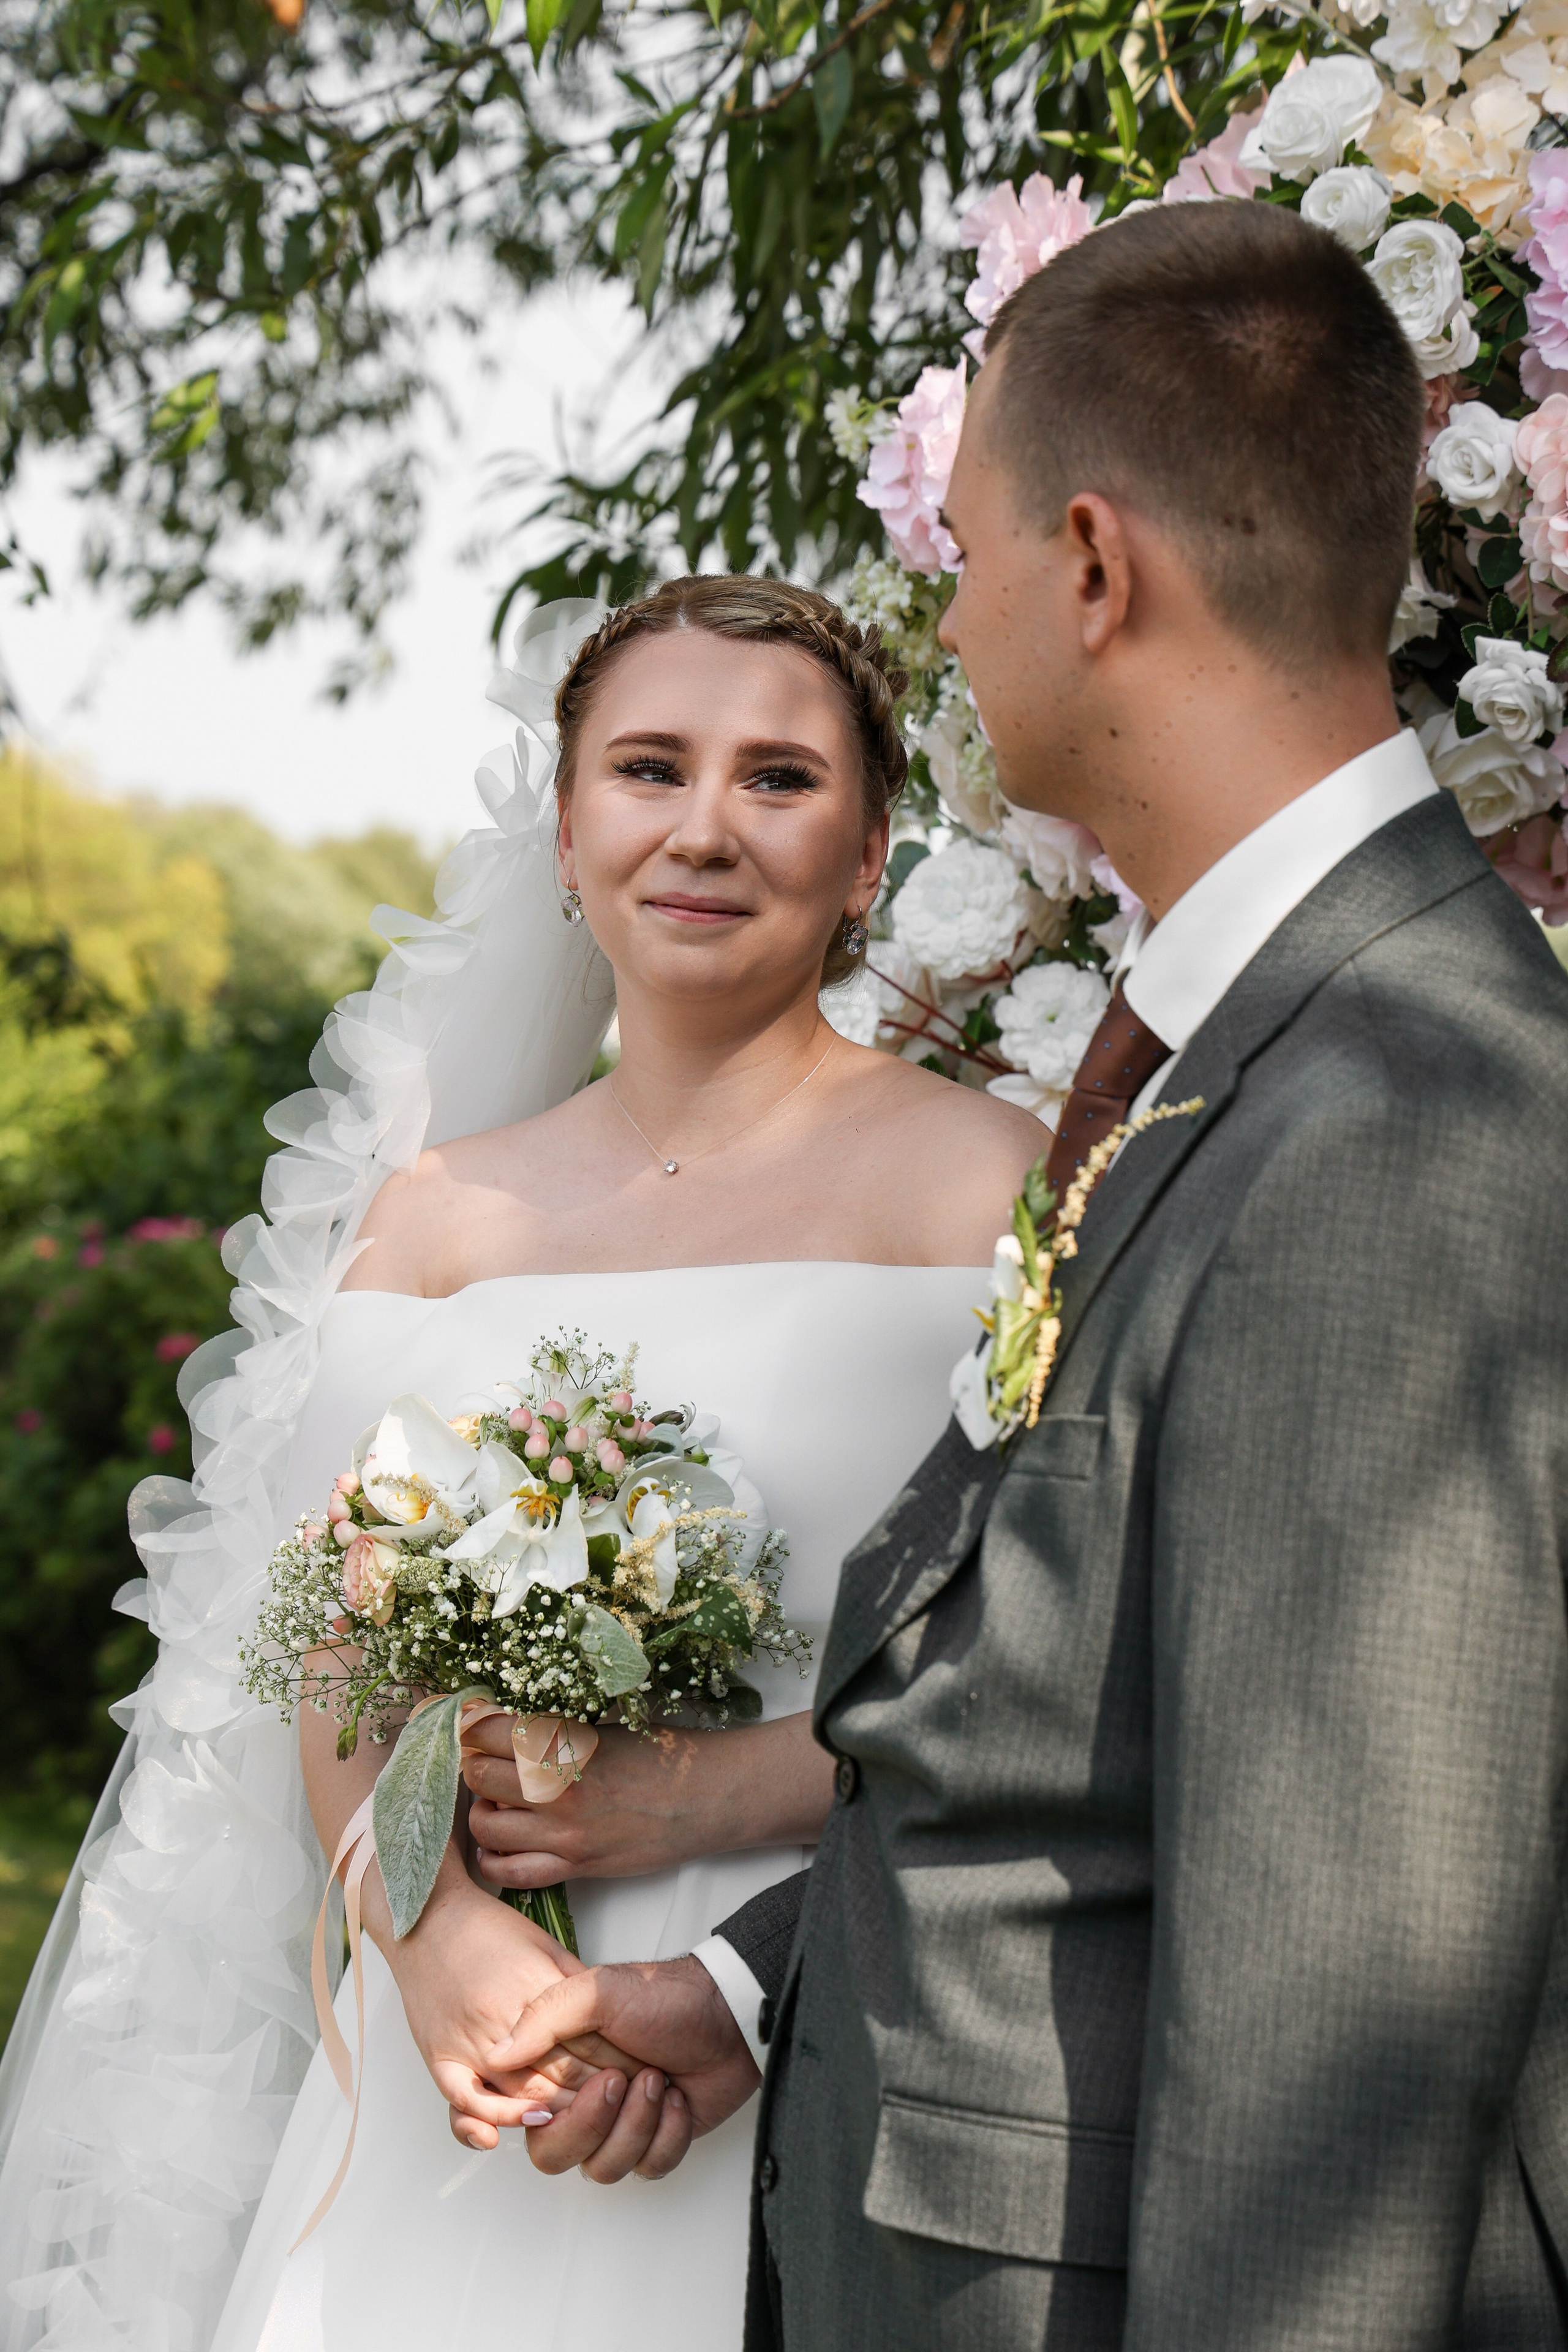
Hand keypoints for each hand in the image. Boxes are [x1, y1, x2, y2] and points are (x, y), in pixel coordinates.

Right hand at [386, 1882, 638, 2151]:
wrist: (427, 1916)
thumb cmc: (488, 1928)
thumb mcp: (548, 1944)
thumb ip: (574, 1986)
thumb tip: (607, 2021)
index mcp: (535, 1987)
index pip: (586, 2041)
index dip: (617, 2066)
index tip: (640, 2079)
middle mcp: (501, 2017)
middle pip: (559, 2074)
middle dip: (595, 2096)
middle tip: (621, 2108)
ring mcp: (467, 2039)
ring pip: (521, 2092)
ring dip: (557, 2113)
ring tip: (586, 2125)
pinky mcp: (438, 2054)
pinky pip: (464, 2099)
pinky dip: (491, 2118)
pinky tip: (510, 2132)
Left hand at [464, 1711, 835, 1888]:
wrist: (703, 1798)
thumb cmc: (660, 1754)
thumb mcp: (602, 1729)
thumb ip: (554, 1731)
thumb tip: (503, 1728)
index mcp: (565, 1742)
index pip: (488, 1730)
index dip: (470, 1725)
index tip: (467, 1724)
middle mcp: (556, 1788)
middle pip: (478, 1775)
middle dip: (471, 1766)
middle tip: (480, 1761)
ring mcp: (563, 1832)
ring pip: (485, 1825)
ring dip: (480, 1810)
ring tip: (494, 1801)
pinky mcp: (574, 1866)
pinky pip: (511, 1872)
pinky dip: (493, 1859)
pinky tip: (496, 1844)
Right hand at [489, 1953, 761, 2181]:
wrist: (729, 2014)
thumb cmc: (665, 1998)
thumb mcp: (600, 1992)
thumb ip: (545, 2018)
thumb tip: (498, 2055)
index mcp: (561, 2069)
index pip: (526, 2120)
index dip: (546, 2115)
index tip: (575, 2089)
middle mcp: (584, 2102)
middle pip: (556, 2155)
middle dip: (592, 2124)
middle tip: (621, 2080)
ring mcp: (621, 2125)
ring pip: (604, 2168)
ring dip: (636, 2124)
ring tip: (657, 2080)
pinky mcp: (656, 2142)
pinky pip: (649, 2168)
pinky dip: (668, 2135)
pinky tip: (678, 2100)